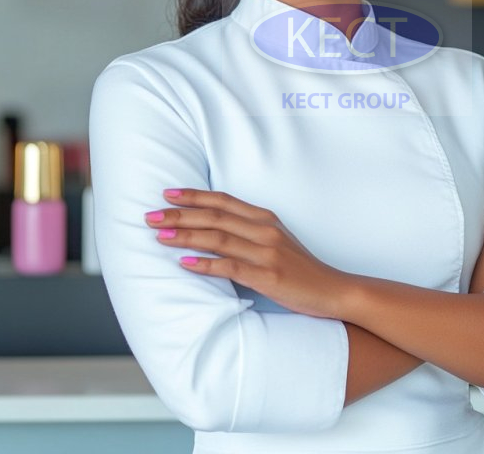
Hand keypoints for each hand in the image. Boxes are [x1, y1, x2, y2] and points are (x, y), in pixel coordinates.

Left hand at [144, 189, 347, 318]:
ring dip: (185, 235)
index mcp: (265, 219)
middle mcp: (265, 230)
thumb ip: (249, 233)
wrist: (333, 289)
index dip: (194, 196)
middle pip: (215, 216)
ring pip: (218, 238)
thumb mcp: (276, 241)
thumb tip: (214, 231)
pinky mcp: (268, 275)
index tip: (168, 193)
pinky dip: (204, 263)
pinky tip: (184, 262)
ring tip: (159, 234)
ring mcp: (267, 252)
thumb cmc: (301, 268)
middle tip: (151, 215)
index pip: (223, 201)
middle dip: (180, 214)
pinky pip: (230, 266)